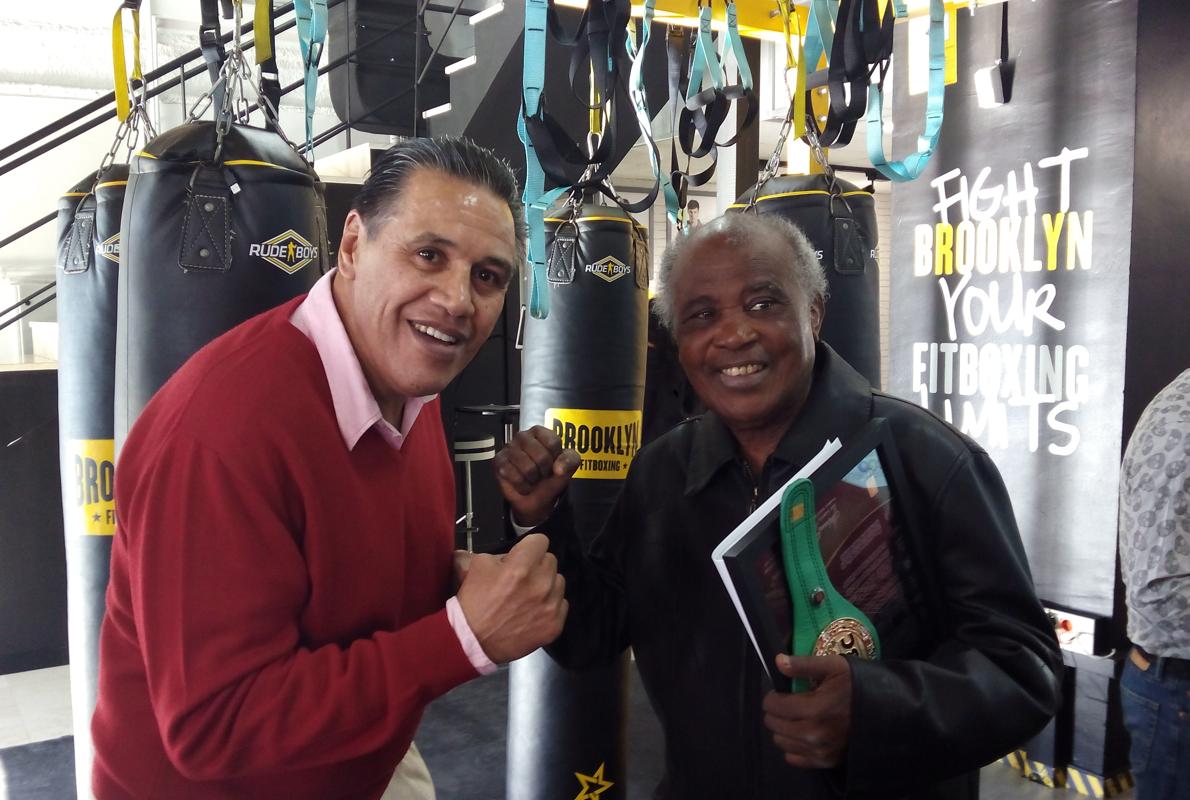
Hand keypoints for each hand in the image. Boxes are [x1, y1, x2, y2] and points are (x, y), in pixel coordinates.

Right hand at [455, 533, 567, 662]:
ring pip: (558, 582)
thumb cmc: (474, 602)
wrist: (472, 641)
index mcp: (520, 567)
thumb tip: (511, 554)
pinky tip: (533, 612)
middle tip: (522, 578)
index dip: (529, 548)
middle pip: (551, 560)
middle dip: (536, 566)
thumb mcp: (478, 565)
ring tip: (528, 596)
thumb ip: (499, 553)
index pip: (540, 541)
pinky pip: (562, 604)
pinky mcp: (555, 624)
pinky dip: (550, 606)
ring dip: (546, 585)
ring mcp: (550, 606)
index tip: (522, 556)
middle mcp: (540, 584)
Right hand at [493, 426, 580, 527]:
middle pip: (541, 456)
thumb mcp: (567, 467)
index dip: (556, 458)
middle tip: (541, 473)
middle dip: (544, 471)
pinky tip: (522, 483)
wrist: (535, 498)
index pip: (553, 442)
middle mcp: (523, 437)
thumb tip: (559, 467)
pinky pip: (513, 476)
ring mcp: (508, 448)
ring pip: (527, 468)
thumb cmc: (549, 478)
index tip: (554, 463)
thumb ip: (570, 461)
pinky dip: (522, 486)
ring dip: (533, 480)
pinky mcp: (498, 462)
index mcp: (540, 432)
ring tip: (532, 478)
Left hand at [762, 654, 852, 768]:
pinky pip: (794, 759)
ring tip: (795, 717)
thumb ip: (803, 664)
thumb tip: (778, 662)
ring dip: (783, 729)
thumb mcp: (834, 666)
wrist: (887, 710)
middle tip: (787, 704)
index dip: (772, 697)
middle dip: (775, 712)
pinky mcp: (827, 762)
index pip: (774, 706)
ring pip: (782, 742)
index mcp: (815, 708)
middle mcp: (815, 734)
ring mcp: (821, 751)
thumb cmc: (858, 685)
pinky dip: (793, 747)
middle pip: (775, 725)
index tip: (780, 692)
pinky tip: (803, 734)